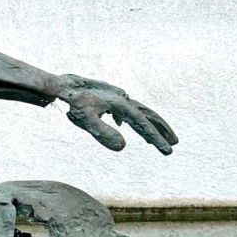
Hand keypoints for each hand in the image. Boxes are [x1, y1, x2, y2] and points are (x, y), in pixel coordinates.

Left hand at [56, 76, 177, 155]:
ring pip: (139, 112)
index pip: (143, 126)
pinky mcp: (107, 99)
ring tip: (157, 139)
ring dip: (150, 125)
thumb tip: (123, 147)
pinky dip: (131, 118)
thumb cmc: (73, 103)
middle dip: (161, 131)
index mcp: (121, 106)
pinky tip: (122, 124)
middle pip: (148, 116)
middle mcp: (123, 100)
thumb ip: (104, 133)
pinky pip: (125, 109)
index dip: (156, 139)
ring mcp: (116, 98)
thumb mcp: (85, 119)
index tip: (168, 151)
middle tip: (174, 145)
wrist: (61, 85)